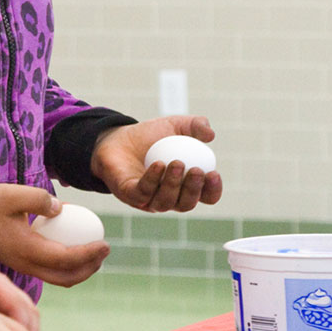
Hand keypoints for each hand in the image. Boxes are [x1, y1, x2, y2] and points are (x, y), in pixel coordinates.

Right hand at [0, 183, 108, 286]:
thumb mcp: (13, 194)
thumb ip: (40, 200)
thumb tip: (62, 210)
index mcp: (26, 251)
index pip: (66, 259)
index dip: (90, 254)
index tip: (106, 243)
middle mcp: (26, 265)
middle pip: (66, 278)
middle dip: (90, 268)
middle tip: (104, 250)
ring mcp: (22, 267)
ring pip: (58, 278)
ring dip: (80, 270)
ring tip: (94, 252)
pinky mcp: (20, 263)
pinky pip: (49, 271)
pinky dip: (66, 265)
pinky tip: (73, 245)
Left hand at [92, 116, 224, 212]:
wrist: (118, 138)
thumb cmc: (150, 137)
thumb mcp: (175, 126)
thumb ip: (195, 125)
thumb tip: (210, 134)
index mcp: (185, 185)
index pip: (205, 196)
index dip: (213, 190)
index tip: (213, 173)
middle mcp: (169, 196)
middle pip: (186, 204)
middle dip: (194, 190)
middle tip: (196, 170)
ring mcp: (149, 198)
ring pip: (166, 202)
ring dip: (174, 184)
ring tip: (176, 163)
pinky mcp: (130, 195)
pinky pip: (143, 193)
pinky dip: (152, 180)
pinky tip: (158, 165)